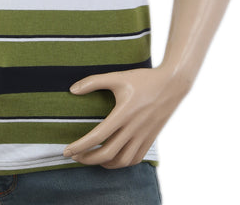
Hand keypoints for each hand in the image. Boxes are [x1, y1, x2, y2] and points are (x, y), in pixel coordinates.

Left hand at [62, 66, 188, 167]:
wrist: (172, 84)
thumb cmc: (143, 79)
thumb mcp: (117, 77)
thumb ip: (93, 82)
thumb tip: (72, 89)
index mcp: (123, 113)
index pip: (98, 136)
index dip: (80, 146)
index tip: (67, 150)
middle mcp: (134, 128)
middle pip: (107, 153)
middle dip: (88, 158)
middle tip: (75, 156)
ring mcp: (144, 135)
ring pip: (122, 161)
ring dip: (104, 163)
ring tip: (92, 158)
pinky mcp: (151, 138)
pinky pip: (136, 159)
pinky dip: (122, 163)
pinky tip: (112, 159)